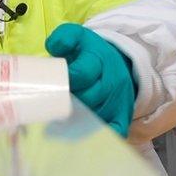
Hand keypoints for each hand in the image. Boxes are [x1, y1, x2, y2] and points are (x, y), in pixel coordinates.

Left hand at [45, 23, 136, 137]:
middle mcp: (113, 81)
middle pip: (87, 99)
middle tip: (53, 105)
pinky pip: (114, 131)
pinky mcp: (123, 116)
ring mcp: (120, 100)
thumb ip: (62, 39)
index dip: (65, 83)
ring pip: (96, 116)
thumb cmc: (88, 53)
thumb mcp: (76, 37)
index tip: (52, 86)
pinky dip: (98, 137)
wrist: (117, 62)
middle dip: (68, 103)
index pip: (81, 74)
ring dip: (78, 121)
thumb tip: (53, 48)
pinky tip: (81, 138)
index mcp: (99, 59)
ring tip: (61, 121)